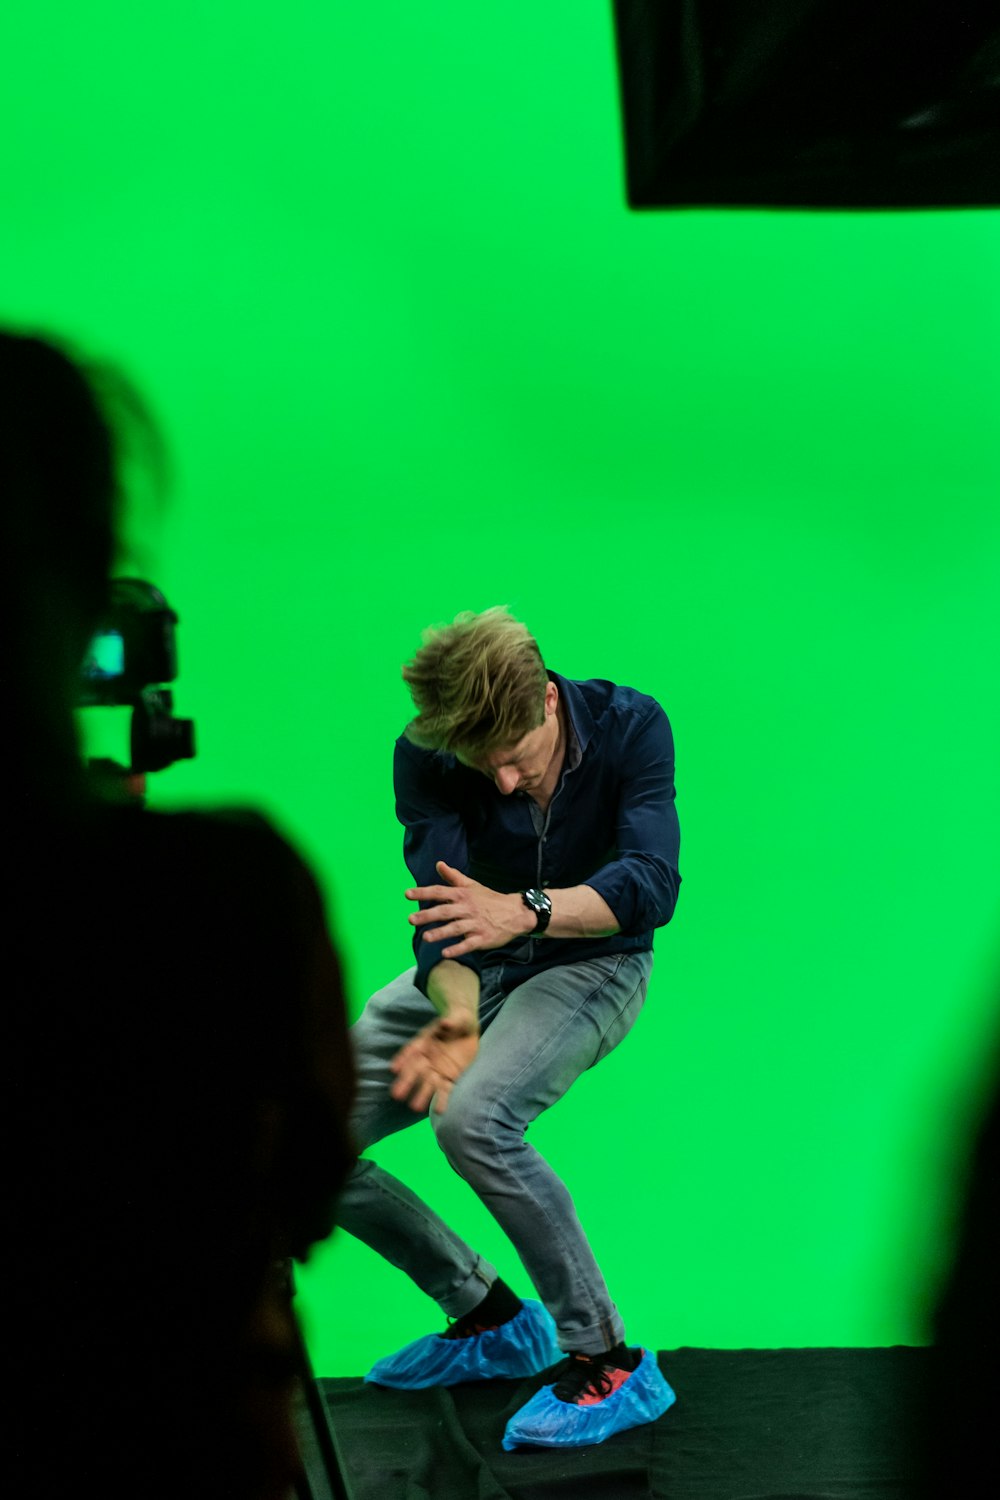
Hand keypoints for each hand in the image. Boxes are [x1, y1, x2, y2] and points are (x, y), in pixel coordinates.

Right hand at [389, 1013, 478, 1114]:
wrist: (468, 1029)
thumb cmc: (459, 1021)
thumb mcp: (458, 1018)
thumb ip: (451, 1021)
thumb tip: (445, 1022)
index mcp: (424, 1042)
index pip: (411, 1051)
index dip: (402, 1059)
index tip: (394, 1069)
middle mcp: (427, 1058)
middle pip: (414, 1071)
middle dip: (406, 1082)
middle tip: (396, 1094)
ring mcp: (438, 1070)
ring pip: (427, 1083)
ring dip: (421, 1095)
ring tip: (414, 1108)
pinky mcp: (450, 1078)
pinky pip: (445, 1090)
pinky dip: (441, 1099)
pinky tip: (439, 1111)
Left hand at [406, 861, 531, 957]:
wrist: (516, 913)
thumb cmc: (490, 899)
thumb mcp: (472, 886)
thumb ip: (453, 877)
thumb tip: (439, 864)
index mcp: (463, 895)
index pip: (440, 892)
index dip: (423, 892)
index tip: (407, 894)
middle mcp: (468, 909)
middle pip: (445, 911)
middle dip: (427, 915)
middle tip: (410, 919)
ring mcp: (476, 924)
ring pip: (455, 928)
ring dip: (440, 933)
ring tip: (425, 938)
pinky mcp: (483, 938)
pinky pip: (468, 944)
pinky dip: (457, 948)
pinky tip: (445, 953)